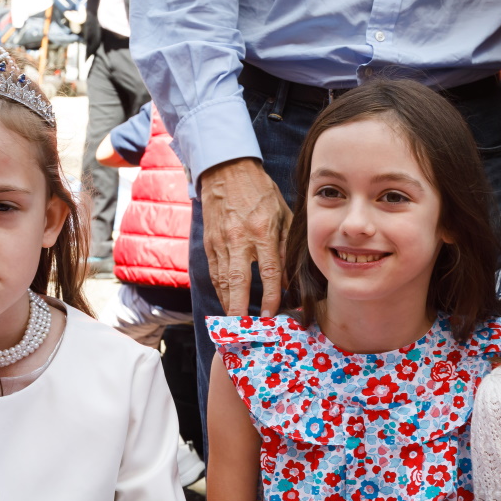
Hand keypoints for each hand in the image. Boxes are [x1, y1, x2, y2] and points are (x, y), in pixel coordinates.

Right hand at [200, 158, 292, 317]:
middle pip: (238, 281)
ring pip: (222, 280)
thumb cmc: (262, 194)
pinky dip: (220, 290)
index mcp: (262, 231)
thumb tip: (292, 278)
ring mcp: (220, 241)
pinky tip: (226, 302)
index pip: (269, 272)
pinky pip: (213, 272)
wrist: (227, 171)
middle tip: (242, 329)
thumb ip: (288, 246)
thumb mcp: (283, 215)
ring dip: (228, 303)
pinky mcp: (208, 242)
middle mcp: (239, 238)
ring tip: (233, 323)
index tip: (272, 315)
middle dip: (240, 308)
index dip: (272, 296)